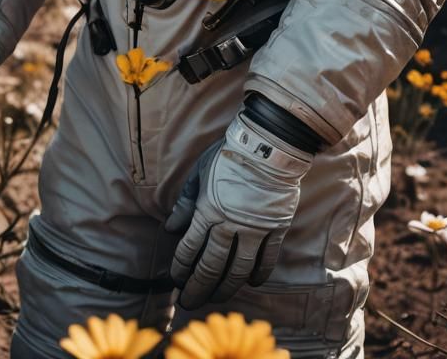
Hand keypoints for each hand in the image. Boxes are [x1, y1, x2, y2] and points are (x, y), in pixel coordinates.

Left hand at [165, 113, 312, 308]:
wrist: (267, 145)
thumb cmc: (228, 156)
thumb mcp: (199, 173)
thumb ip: (185, 203)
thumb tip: (170, 229)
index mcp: (208, 210)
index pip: (189, 249)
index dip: (180, 268)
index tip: (175, 280)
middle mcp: (231, 225)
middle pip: (212, 266)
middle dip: (197, 287)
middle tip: (189, 302)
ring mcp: (256, 229)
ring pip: (239, 269)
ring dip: (226, 288)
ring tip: (216, 298)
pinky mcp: (276, 228)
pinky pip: (268, 259)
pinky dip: (260, 273)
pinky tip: (253, 283)